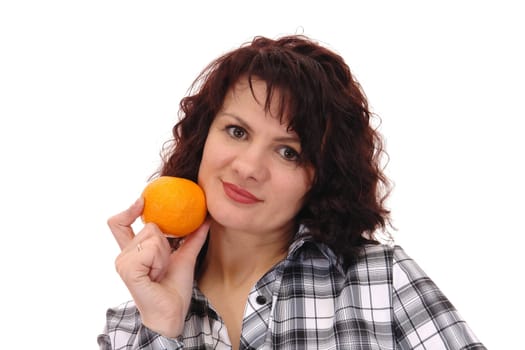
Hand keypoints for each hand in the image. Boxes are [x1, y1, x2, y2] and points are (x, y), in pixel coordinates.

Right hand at [107, 197, 208, 337]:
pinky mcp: (127, 269)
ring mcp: (123, 262)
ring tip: (161, 271)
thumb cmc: (174, 288)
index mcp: (133, 252)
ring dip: (165, 253)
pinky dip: (160, 260)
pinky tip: (157, 275)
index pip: (120, 224)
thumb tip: (205, 219)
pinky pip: (151, 248)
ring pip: (152, 235)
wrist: (173, 312)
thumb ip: (192, 237)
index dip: (129, 210)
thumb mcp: (186, 256)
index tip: (143, 201)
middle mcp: (124, 255)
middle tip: (165, 264)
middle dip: (166, 243)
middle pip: (149, 226)